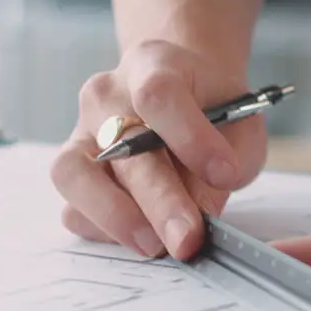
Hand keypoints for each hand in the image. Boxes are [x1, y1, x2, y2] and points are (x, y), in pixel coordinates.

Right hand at [50, 40, 267, 259]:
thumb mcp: (239, 124)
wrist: (183, 93)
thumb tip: (201, 212)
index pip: (159, 95)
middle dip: (160, 201)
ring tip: (154, 245)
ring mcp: (80, 132)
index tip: (225, 175)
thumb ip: (229, 160)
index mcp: (153, 66)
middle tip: (187, 239)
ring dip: (116, 217)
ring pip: (75, 175)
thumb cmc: (213, 109)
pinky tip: (140, 236)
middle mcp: (106, 96)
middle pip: (124, 147)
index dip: (191, 138)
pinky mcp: (71, 171)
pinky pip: (73, 207)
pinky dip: (103, 230)